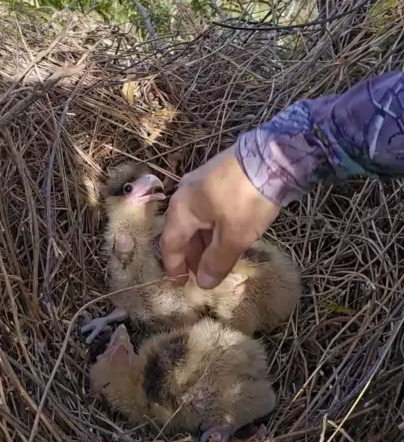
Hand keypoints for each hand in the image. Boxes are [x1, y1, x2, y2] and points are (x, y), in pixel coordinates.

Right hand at [160, 143, 280, 288]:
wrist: (271, 156)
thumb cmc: (246, 199)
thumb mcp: (234, 236)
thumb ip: (217, 261)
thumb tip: (203, 283)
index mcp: (182, 209)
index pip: (170, 243)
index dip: (174, 266)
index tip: (180, 284)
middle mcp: (185, 194)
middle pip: (182, 231)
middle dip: (191, 255)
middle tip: (203, 275)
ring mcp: (201, 183)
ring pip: (197, 220)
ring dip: (204, 242)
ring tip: (217, 260)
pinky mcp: (218, 177)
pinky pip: (208, 209)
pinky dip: (213, 227)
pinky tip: (226, 236)